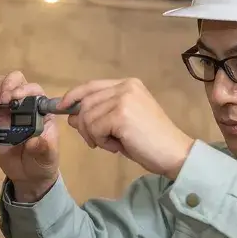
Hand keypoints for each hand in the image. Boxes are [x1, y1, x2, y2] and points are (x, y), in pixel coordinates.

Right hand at [0, 71, 59, 201]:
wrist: (28, 176)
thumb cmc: (42, 162)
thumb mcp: (47, 156)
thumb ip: (44, 148)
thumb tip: (35, 141)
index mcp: (40, 109)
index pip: (33, 89)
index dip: (24, 88)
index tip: (15, 97)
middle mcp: (23, 105)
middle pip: (15, 81)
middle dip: (8, 84)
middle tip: (3, 100)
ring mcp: (6, 111)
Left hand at [58, 78, 194, 179]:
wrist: (175, 153)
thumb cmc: (151, 141)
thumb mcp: (122, 123)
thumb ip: (100, 114)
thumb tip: (70, 115)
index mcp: (129, 84)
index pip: (91, 85)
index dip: (73, 96)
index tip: (62, 107)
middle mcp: (126, 87)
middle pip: (85, 102)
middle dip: (82, 125)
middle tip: (95, 141)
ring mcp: (123, 99)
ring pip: (87, 117)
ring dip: (94, 136)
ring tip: (113, 144)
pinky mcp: (121, 115)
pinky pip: (94, 128)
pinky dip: (101, 142)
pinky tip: (117, 147)